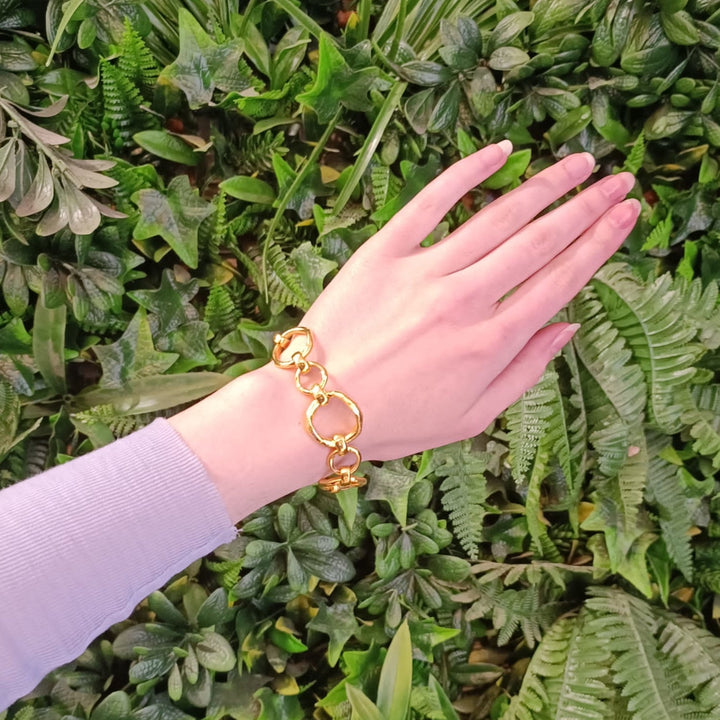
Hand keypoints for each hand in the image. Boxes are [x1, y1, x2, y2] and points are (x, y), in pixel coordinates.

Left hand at [295, 142, 638, 460]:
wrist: (315, 409)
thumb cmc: (395, 420)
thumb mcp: (472, 417)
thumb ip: (524, 371)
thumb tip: (566, 326)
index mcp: (490, 343)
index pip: (561, 280)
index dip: (601, 243)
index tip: (627, 215)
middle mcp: (464, 300)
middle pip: (540, 240)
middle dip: (587, 205)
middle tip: (620, 179)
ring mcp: (423, 271)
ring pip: (498, 216)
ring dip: (545, 185)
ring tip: (578, 163)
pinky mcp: (382, 252)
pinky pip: (430, 201)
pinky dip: (467, 172)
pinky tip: (501, 151)